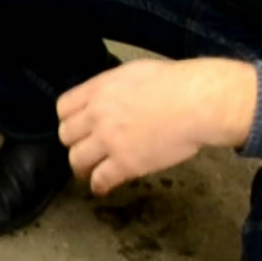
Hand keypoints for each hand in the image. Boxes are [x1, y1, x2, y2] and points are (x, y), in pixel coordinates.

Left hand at [56, 58, 257, 194]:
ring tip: (89, 171)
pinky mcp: (124, 163)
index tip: (77, 127)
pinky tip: (102, 187)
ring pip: (77, 160)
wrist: (198, 102)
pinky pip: (100, 180)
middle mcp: (96, 115)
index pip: (64, 108)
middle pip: (66, 135)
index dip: (69, 120)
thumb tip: (110, 96)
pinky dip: (99, 185)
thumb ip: (113, 88)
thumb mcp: (134, 72)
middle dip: (75, 143)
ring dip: (82, 167)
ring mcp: (108, 141)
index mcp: (98, 90)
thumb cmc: (177, 83)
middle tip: (84, 149)